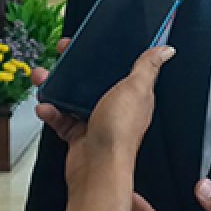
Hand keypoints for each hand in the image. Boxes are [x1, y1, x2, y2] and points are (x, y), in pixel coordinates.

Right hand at [34, 38, 173, 188]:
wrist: (97, 168)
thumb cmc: (119, 132)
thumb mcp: (135, 89)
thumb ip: (147, 66)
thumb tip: (166, 49)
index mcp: (132, 95)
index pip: (119, 67)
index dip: (105, 53)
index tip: (89, 42)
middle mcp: (114, 107)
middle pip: (91, 80)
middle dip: (72, 68)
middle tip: (59, 57)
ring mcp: (94, 120)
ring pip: (72, 97)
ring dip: (55, 87)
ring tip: (43, 79)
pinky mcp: (77, 134)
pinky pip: (60, 117)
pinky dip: (50, 111)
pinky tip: (45, 107)